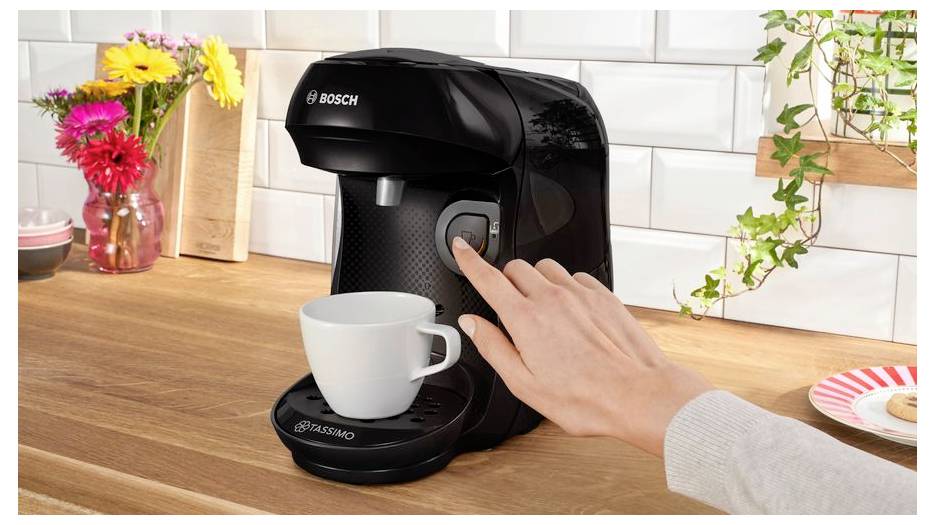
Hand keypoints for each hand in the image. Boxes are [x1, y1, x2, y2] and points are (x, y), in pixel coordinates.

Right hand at [451, 237, 712, 455]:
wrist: (638, 395)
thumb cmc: (585, 398)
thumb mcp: (524, 384)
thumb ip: (493, 347)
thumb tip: (471, 324)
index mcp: (526, 319)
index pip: (488, 277)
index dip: (469, 259)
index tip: (460, 247)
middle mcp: (552, 298)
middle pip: (516, 268)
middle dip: (505, 281)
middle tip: (508, 307)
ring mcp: (580, 293)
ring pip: (546, 267)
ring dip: (535, 281)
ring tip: (541, 311)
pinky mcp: (603, 295)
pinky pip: (575, 276)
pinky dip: (565, 287)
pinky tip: (570, 312)